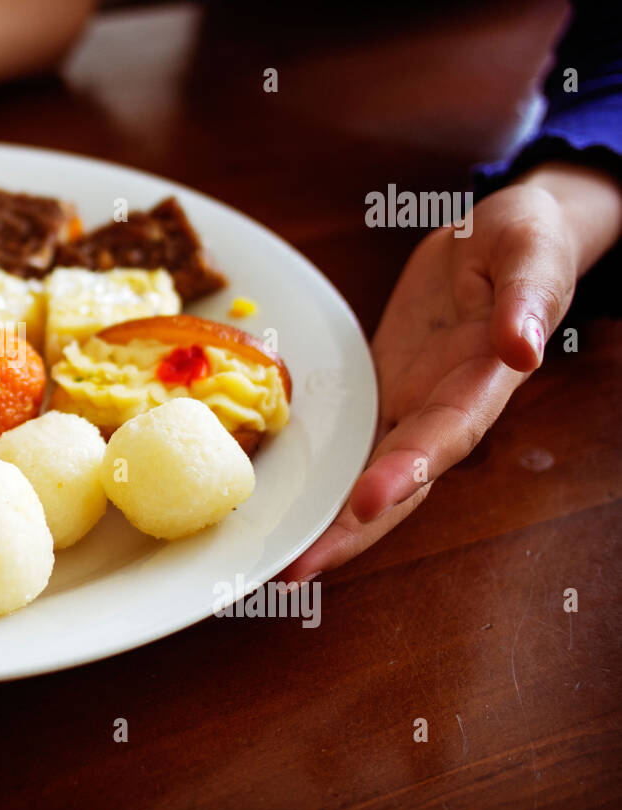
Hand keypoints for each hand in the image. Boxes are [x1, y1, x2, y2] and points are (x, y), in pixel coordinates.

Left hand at [281, 182, 580, 580]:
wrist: (497, 239)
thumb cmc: (523, 242)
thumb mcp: (529, 254)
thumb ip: (527, 300)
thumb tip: (522, 347)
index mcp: (483, 381)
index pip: (445, 435)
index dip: (409, 471)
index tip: (370, 501)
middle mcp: (443, 409)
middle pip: (398, 484)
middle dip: (351, 531)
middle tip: (296, 570)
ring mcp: (409, 406)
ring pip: (367, 477)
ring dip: (329, 524)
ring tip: (280, 567)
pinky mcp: (380, 393)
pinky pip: (349, 445)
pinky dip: (320, 480)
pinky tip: (280, 510)